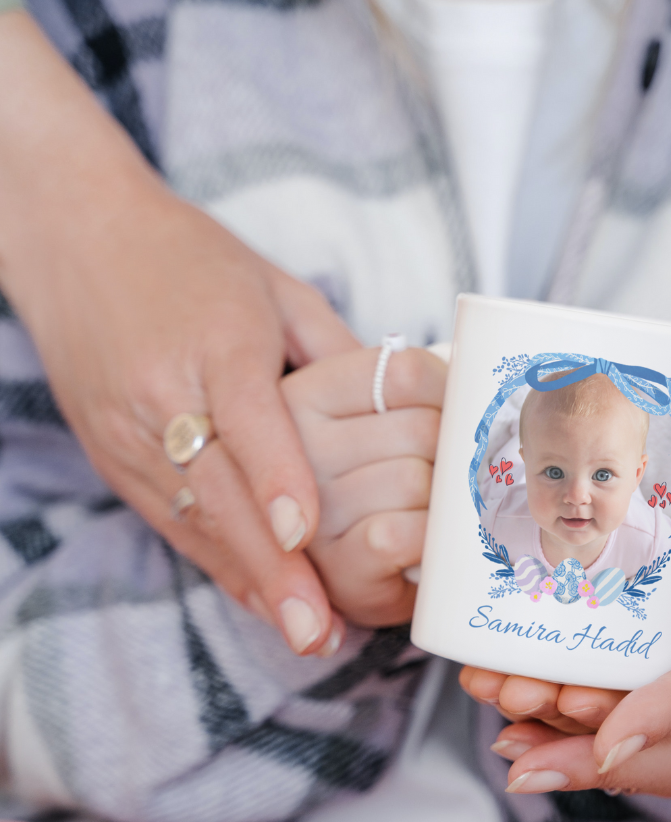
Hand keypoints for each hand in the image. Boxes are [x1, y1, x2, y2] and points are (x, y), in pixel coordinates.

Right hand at [0, 12, 356, 655]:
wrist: (80, 238)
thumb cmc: (192, 256)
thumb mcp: (275, 287)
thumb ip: (331, 349)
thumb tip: (393, 404)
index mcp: (216, 340)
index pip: (250, 419)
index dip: (279, 480)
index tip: (309, 533)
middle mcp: (165, 393)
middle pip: (218, 489)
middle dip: (269, 564)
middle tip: (315, 625)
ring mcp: (129, 429)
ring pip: (192, 518)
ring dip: (245, 578)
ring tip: (299, 630)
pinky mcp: (111, 452)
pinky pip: (168, 515)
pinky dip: (213, 558)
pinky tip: (254, 593)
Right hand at [283, 346, 446, 626]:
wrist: (339, 575)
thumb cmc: (369, 477)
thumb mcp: (371, 411)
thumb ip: (407, 381)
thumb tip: (478, 370)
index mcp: (306, 391)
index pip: (406, 370)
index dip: (448, 393)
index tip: (453, 413)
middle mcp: (295, 445)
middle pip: (423, 428)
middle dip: (449, 454)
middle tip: (442, 472)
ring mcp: (308, 507)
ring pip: (419, 481)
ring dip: (441, 500)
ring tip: (426, 509)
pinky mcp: (332, 564)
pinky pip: (407, 533)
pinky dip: (429, 538)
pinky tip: (420, 541)